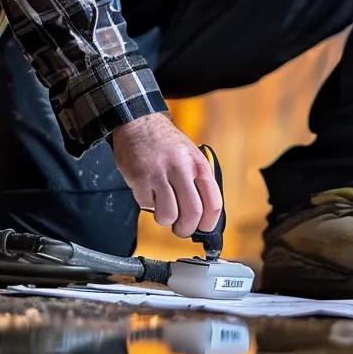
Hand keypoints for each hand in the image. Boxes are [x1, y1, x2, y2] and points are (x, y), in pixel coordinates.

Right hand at [112, 113, 221, 236]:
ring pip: (168, 216)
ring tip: (162, 206)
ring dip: (165, 218)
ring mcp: (160, 174)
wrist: (139, 124)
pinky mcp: (140, 179)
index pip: (213, 203)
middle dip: (186, 229)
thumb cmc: (167, 144)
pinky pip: (146, 206)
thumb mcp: (191, 157)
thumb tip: (203, 215)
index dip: (209, 223)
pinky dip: (147, 203)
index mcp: (198, 165)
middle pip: (192, 213)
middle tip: (181, 228)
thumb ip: (198, 182)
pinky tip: (149, 189)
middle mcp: (181, 169)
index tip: (203, 228)